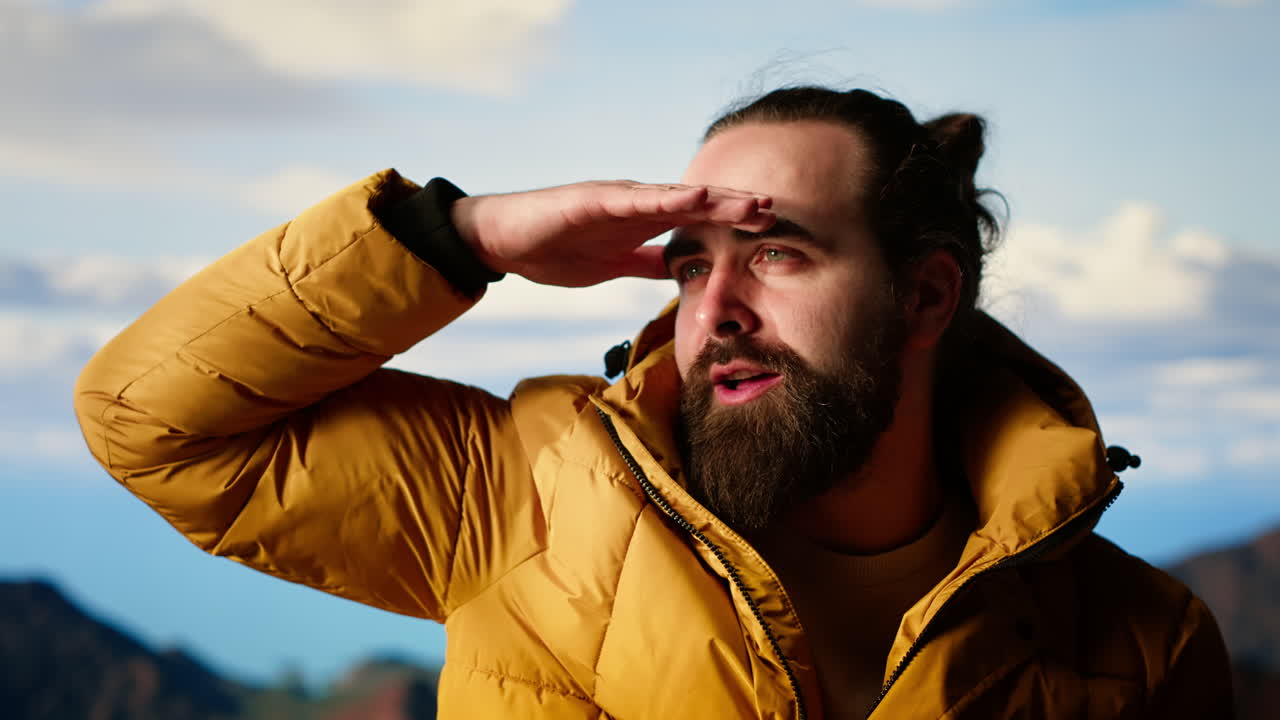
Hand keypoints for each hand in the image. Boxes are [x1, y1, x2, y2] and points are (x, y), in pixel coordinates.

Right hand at [450, 181, 773, 287]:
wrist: (504, 239)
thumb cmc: (554, 248)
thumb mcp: (613, 265)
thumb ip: (646, 262)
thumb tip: (678, 271)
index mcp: (643, 223)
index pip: (698, 223)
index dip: (733, 225)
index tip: (769, 232)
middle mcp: (638, 205)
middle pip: (698, 206)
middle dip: (737, 209)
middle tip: (778, 214)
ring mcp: (619, 199)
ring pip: (677, 197)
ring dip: (717, 201)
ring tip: (751, 204)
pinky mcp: (596, 200)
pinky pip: (637, 199)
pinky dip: (669, 197)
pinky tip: (697, 197)